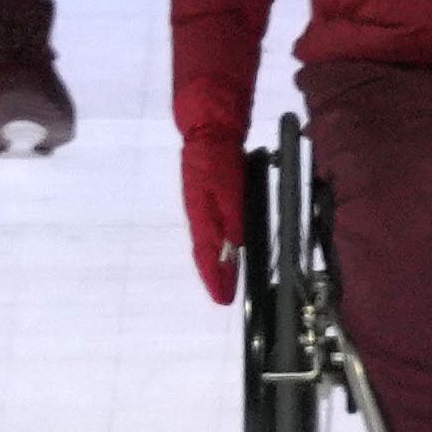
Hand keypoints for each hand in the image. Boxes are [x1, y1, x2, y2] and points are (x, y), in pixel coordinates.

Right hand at [184, 133, 248, 303]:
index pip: (208, 256)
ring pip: (208, 243)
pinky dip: (217, 245)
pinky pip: (211, 229)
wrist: (208, 130)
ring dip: (216, 263)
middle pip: (206, 254)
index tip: (221, 300)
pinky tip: (225, 247)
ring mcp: (200, 206)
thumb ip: (233, 222)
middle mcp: (197, 216)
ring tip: (225, 280)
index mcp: (201, 217)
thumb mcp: (232, 192)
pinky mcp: (205, 197)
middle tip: (223, 296)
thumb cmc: (220, 160)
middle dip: (215, 276)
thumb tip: (234, 251)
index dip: (215, 279)